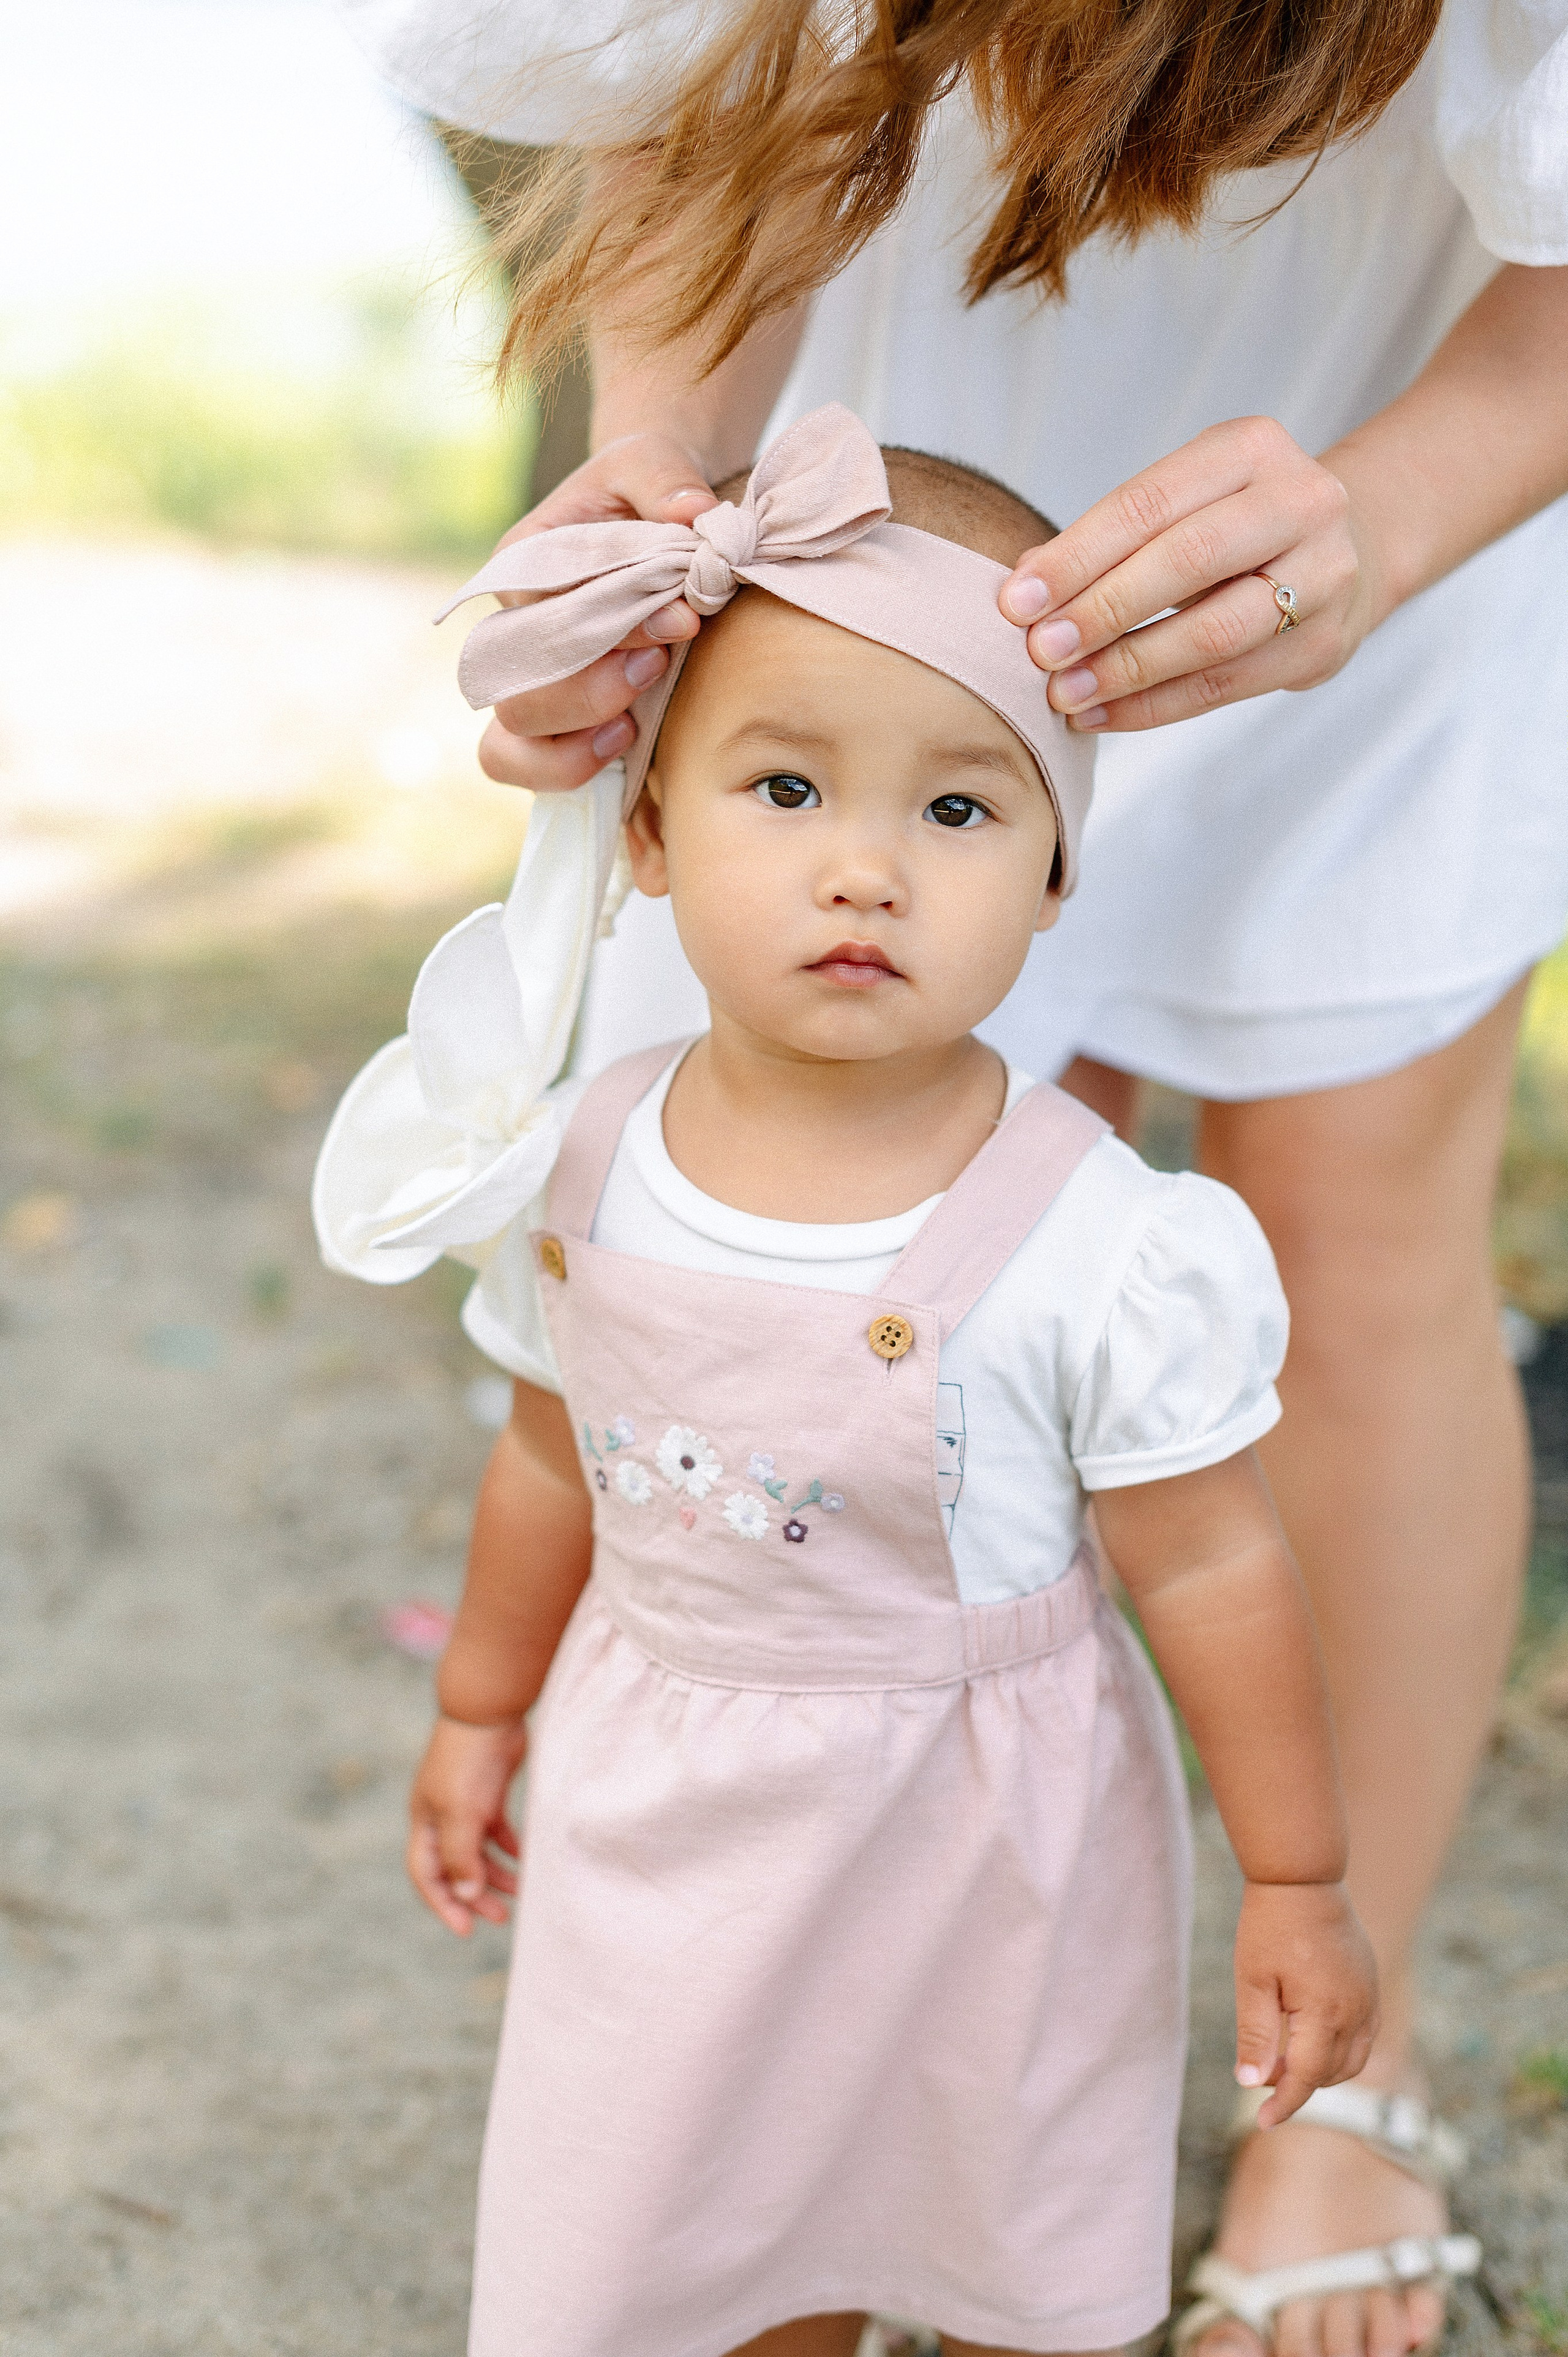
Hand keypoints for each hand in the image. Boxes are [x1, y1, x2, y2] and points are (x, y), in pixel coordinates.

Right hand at [406, 1712, 529, 1935]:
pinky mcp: (489, 1793)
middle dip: (474, 1895)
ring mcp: (466, 1805)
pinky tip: (525, 1859)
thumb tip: (464, 1895)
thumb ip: (461, 1855)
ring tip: (520, 1891)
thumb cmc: (467, 1761)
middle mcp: (441, 1817)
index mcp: (424, 1822)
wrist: (489, 1711)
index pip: (426, 1875)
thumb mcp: (461, 1812)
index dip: (443, 1904)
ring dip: (496, 1874)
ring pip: (478, 1852)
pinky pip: (497, 1832)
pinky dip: (509, 1848)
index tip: (466, 1930)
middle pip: (454, 1868)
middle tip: (501, 1918)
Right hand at [475, 433, 716, 792]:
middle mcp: (512, 628)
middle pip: (514, 684)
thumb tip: (694, 514)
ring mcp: (529, 680)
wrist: (651, 520)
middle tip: (657, 666)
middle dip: (588, 687)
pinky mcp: (557, 720)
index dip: (609, 625)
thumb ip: (665, 478)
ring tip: (634, 718)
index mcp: (522, 565)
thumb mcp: (651, 461)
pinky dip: (570, 767)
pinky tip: (624, 742)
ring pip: (510, 737)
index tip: (680, 617)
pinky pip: (529, 767)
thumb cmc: (644, 490)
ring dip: (574, 733)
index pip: (544, 609)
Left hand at [999, 417, 1381, 732]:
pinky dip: (1156, 705)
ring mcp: (1325, 575)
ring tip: (1066, 693)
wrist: (1349, 548)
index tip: (1016, 600)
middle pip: (1187, 560)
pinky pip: (1227, 685)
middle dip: (1102, 610)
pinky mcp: (1324, 644)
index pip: (1149, 503)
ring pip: (1214, 632)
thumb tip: (1024, 590)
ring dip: (1129, 668)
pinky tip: (1103, 715)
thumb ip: (1110, 538)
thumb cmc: (1234, 524)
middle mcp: (1302, 501)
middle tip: (1040, 651)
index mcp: (1252, 448)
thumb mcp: (1182, 502)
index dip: (1077, 555)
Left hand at [1233, 1879, 1378, 2125]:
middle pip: (1331, 2074)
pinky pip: (1364, 2037)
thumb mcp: (1252, 1980)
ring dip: (1320, 2071)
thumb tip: (1249, 2083)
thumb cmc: (1270, 1927)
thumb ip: (1254, 2034)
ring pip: (1353, 2061)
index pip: (1306, 2077)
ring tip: (1280, 2056)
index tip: (1262, 2122)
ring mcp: (1370, 2000)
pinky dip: (1340, 2051)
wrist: (1304, 1880)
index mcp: (1324, 2012)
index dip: (1284, 2103)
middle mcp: (1357, 2012)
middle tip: (1260, 2072)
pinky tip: (1309, 2039)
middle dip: (1297, 2083)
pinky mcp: (1372, 1988)